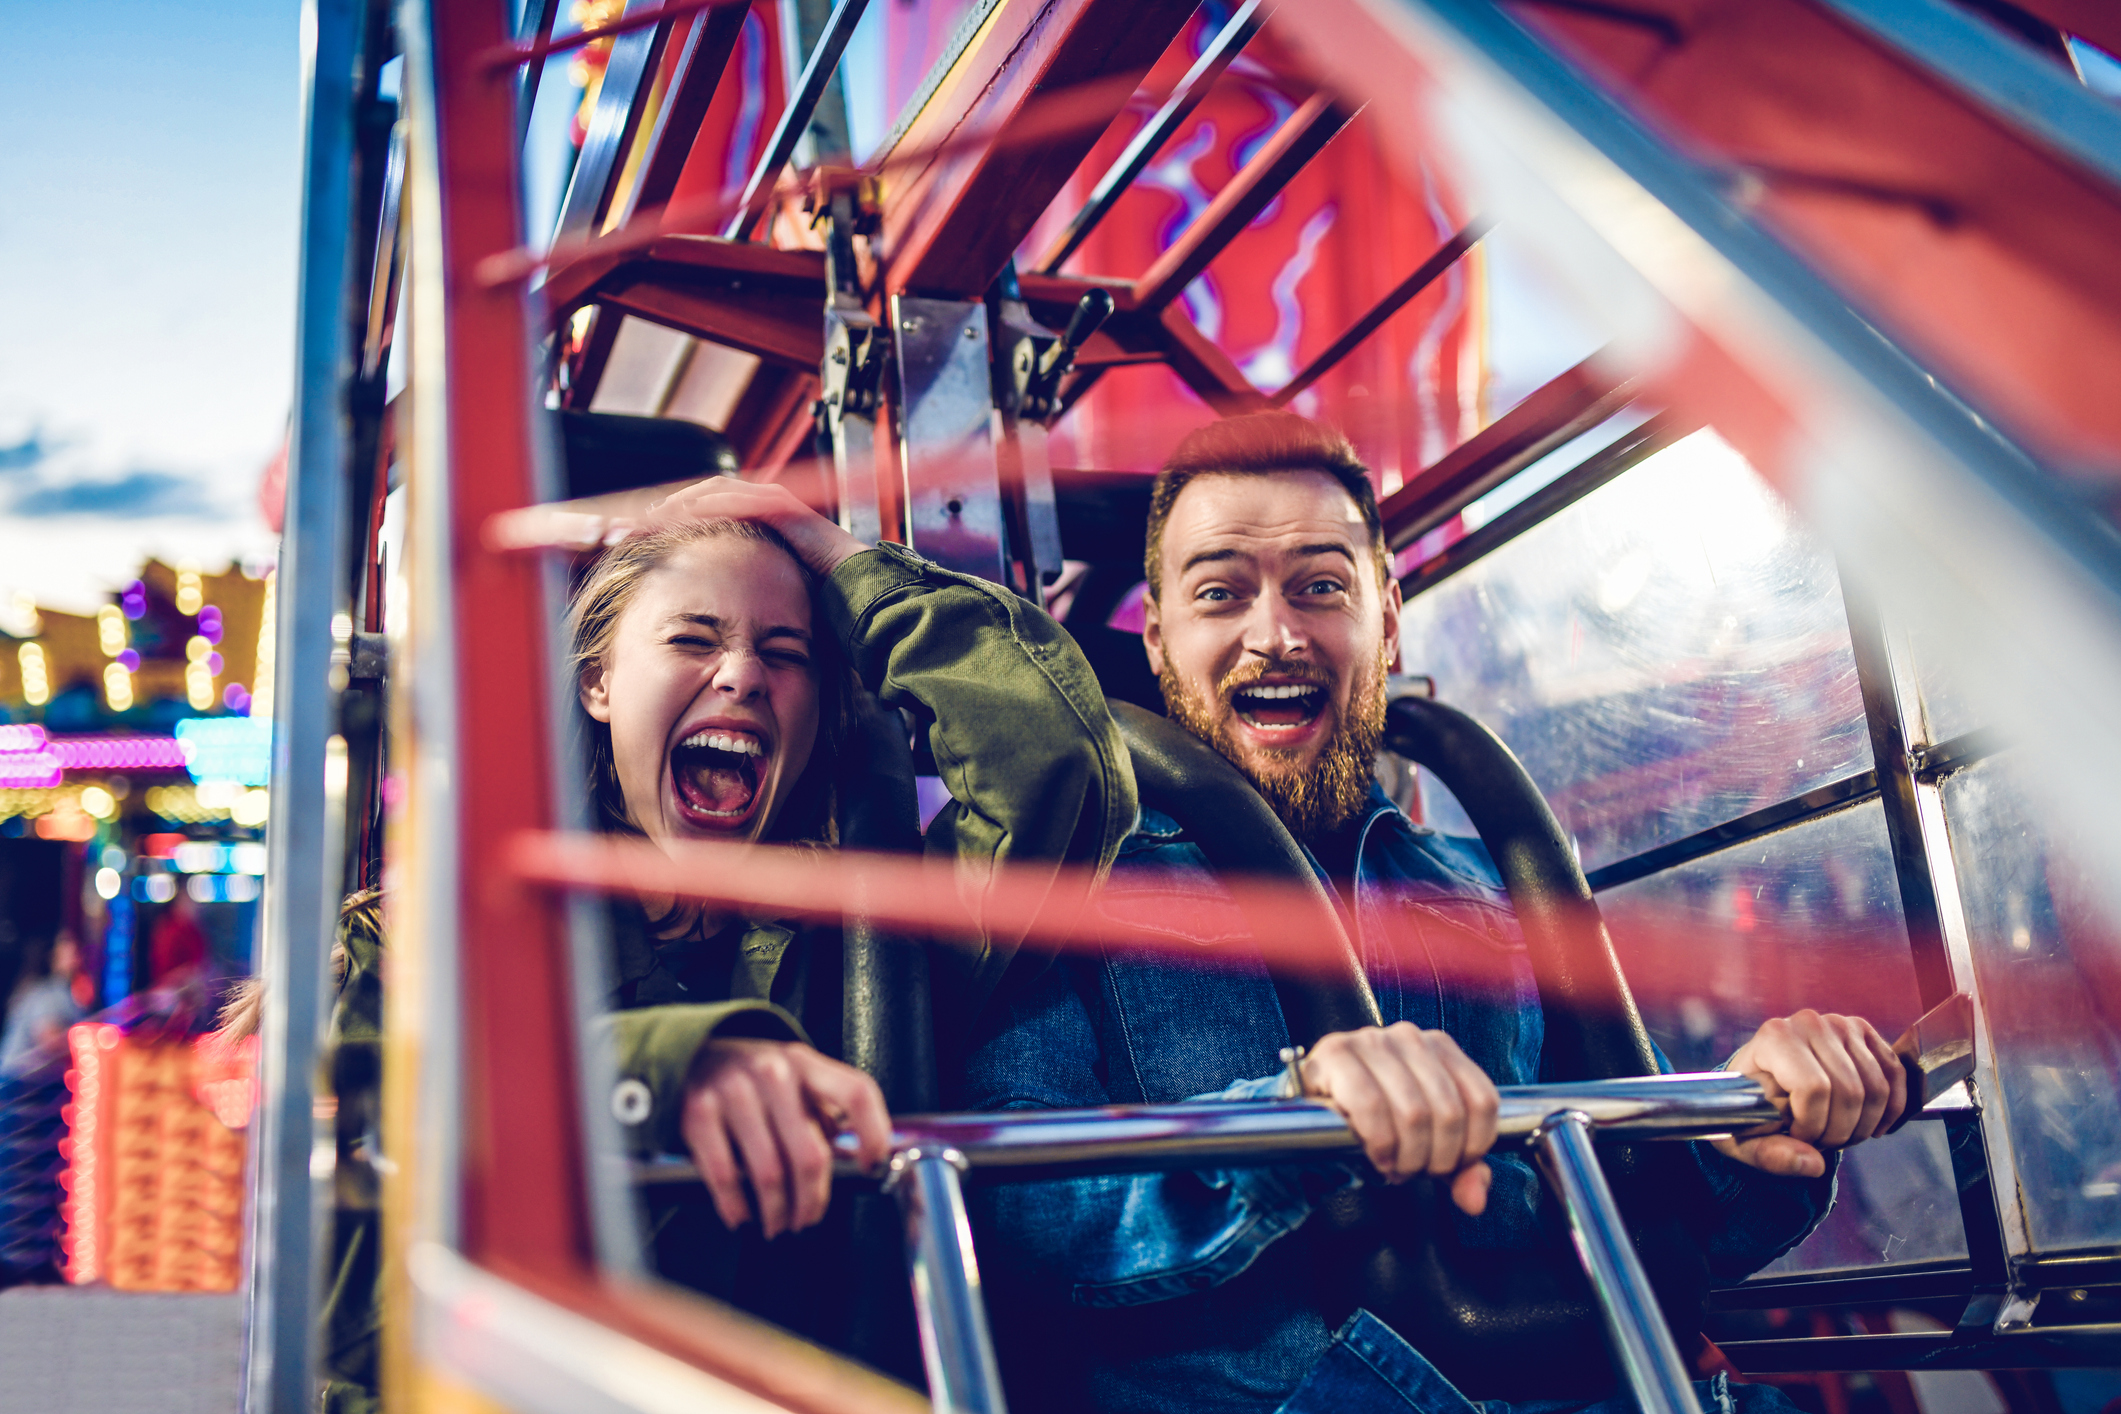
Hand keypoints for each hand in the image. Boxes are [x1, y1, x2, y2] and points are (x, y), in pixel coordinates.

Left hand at [643, 478, 866, 579]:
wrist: (854, 586)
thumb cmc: (813, 589)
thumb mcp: (762, 582)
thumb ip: (737, 577)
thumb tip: (704, 594)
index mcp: (755, 517)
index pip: (704, 506)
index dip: (673, 514)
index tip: (645, 531)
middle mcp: (762, 502)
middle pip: (703, 492)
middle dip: (669, 504)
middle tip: (638, 521)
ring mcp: (772, 500)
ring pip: (715, 490)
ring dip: (681, 501)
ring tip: (653, 517)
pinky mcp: (782, 505)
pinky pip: (737, 499)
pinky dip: (709, 505)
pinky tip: (685, 516)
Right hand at [681, 1037, 892, 1237]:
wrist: (692, 1056)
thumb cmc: (754, 1079)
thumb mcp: (794, 1079)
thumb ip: (822, 1113)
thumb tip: (851, 1162)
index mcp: (805, 1063)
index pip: (856, 1093)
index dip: (873, 1133)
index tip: (870, 1165)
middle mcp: (773, 1072)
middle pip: (810, 1155)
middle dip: (812, 1200)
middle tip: (807, 1218)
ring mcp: (734, 1091)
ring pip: (770, 1174)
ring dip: (776, 1211)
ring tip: (777, 1223)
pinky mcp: (699, 1113)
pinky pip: (725, 1176)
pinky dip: (736, 1206)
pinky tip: (742, 1216)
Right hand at [1301, 1022, 1499, 1213]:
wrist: (1312, 1109)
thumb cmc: (1373, 1121)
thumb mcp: (1426, 1145)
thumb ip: (1459, 1169)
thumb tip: (1474, 1200)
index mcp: (1441, 1048)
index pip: (1483, 1101)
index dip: (1472, 1147)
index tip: (1450, 1166)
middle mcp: (1410, 1037)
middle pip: (1449, 1112)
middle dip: (1435, 1159)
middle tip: (1414, 1172)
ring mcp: (1372, 1040)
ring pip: (1414, 1112)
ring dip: (1406, 1156)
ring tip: (1394, 1167)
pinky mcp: (1336, 1052)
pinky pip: (1370, 1104)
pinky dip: (1378, 1141)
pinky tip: (1376, 1155)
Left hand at [1712, 1010, 1906, 1177]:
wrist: (1760, 1079)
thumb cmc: (1749, 1107)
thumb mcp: (1742, 1136)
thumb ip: (1769, 1154)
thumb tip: (1813, 1165)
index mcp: (1774, 1037)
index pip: (1813, 1089)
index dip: (1813, 1126)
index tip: (1798, 1138)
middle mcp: (1809, 1023)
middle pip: (1849, 1092)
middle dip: (1840, 1132)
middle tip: (1822, 1143)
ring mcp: (1840, 1024)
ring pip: (1876, 1089)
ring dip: (1864, 1125)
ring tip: (1839, 1135)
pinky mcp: (1864, 1032)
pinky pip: (1894, 1074)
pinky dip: (1890, 1109)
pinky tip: (1871, 1126)